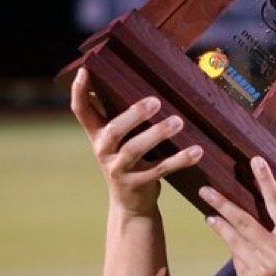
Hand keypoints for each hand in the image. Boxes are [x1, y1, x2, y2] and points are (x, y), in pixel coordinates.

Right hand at [70, 67, 202, 216]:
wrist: (130, 204)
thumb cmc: (126, 161)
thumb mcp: (115, 141)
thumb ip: (114, 115)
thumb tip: (116, 80)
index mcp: (97, 136)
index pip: (81, 111)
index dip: (79, 92)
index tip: (85, 71)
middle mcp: (103, 151)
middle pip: (113, 130)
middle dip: (133, 115)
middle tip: (155, 101)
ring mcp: (119, 169)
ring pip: (136, 149)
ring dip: (158, 134)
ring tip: (178, 122)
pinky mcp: (139, 183)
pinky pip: (161, 169)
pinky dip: (180, 159)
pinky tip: (196, 151)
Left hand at [199, 157, 275, 275]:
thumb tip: (256, 218)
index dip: (266, 181)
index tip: (256, 161)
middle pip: (244, 221)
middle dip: (223, 203)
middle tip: (206, 189)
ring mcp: (261, 268)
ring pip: (234, 240)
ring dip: (220, 225)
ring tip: (209, 214)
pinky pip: (237, 260)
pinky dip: (236, 253)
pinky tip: (237, 252)